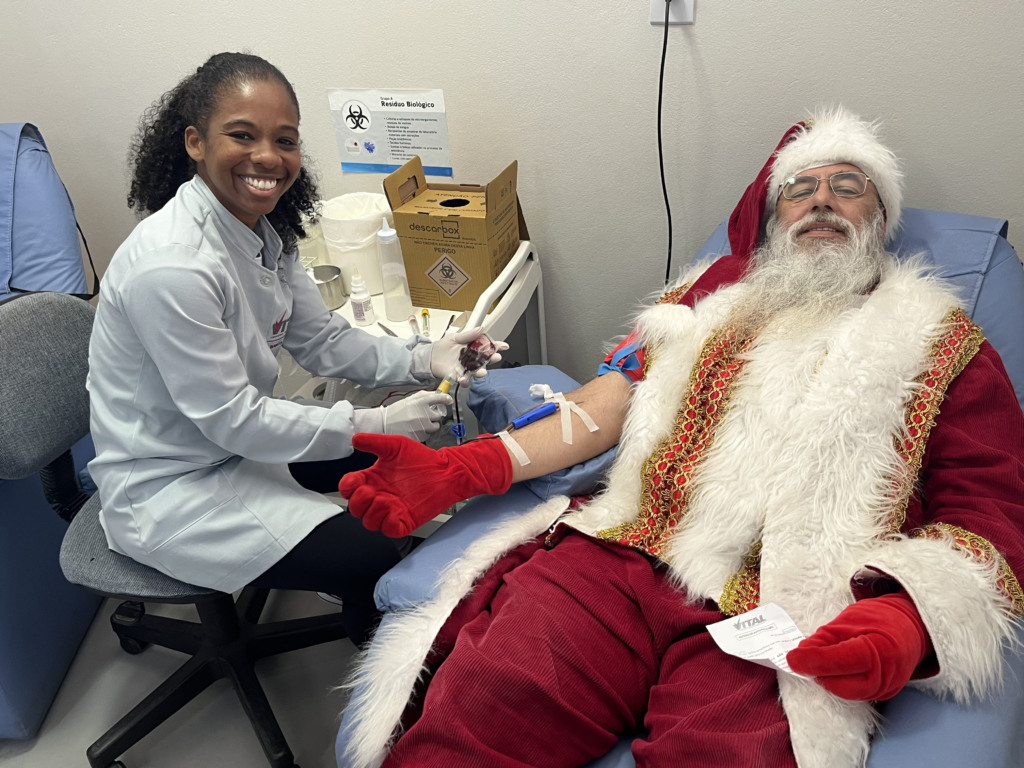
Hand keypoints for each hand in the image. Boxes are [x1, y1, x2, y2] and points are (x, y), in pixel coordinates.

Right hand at [339, 433, 512, 536]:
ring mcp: (392, 510)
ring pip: (370, 522)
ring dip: (372, 512)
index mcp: (373, 479)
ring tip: (384, 499)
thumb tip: (355, 439)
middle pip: (356, 509)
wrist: (446, 470)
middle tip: (368, 491)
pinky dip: (388, 522)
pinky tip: (394, 509)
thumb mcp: (395, 445)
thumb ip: (374, 442)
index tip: (354, 480)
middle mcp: (380, 496)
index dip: (347, 487)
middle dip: (357, 502)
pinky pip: (389, 529)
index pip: (349, 489)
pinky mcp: (405, 520)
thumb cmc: (422, 458)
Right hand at [381, 390, 451, 441]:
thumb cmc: (397, 411)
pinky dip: (423, 433)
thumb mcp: (410, 399)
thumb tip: (439, 394)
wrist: (383, 424)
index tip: (448, 400)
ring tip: (418, 423)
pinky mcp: (419, 437)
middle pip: (439, 415)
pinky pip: (427, 435)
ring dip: (429, 426)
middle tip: (426, 415)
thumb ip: (425, 396)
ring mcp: (421, 427)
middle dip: (434, 415)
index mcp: (420, 403)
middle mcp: (423, 414)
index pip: (439, 398)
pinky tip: (414, 429)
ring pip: (434, 427)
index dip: (445, 399)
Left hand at [429, 328, 507, 384]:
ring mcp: (466, 368)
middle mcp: (472, 359)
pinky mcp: (457, 376)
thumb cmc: (443, 347)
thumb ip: (468, 335)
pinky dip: (465, 381)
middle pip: (485, 360)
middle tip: (496, 357)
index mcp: (473, 349)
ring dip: (481, 372)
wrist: (430, 356)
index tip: (504, 346)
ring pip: (476, 372)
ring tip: (482, 372)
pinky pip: (463, 380)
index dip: (497, 347)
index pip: (488, 347)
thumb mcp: (456, 337)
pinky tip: (465, 379)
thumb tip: (481, 329)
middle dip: (492, 359)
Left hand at [786, 591, 931, 700]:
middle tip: (804, 658)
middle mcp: (886, 674)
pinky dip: (840, 683)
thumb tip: (800, 656)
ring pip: (845, 692)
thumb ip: (823, 640)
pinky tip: (835, 669)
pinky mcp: (885, 695)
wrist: (910, 627)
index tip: (790, 658)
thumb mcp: (847, 620)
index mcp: (879, 648)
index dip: (811, 661)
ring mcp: (888, 688)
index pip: (838, 661)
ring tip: (821, 661)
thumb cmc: (878, 618)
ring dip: (827, 679)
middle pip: (839, 684)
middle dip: (818, 673)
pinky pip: (855, 694)